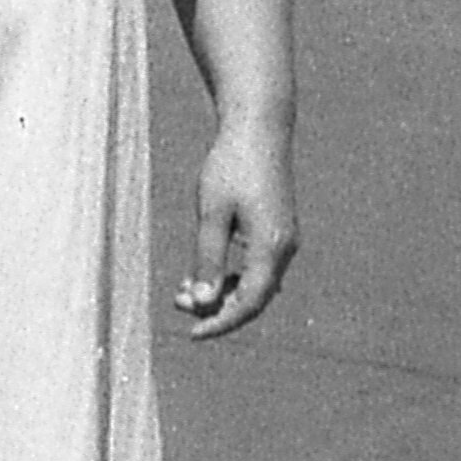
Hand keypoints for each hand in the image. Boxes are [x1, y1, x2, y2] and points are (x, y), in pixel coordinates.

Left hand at [174, 120, 298, 339]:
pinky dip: (231, 274)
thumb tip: (202, 303)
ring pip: (255, 283)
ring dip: (221, 291)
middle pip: (253, 297)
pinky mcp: (277, 229)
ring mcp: (284, 239)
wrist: (258, 127)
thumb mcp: (212, 213)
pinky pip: (257, 266)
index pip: (250, 303)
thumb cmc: (231, 166)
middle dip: (216, 307)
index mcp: (271, 247)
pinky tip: (203, 269)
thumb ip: (207, 260)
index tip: (192, 333)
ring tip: (182, 287)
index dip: (221, 323)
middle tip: (176, 302)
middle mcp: (284, 248)